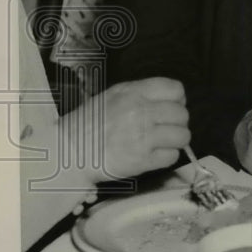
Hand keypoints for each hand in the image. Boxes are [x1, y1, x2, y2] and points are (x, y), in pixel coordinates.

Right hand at [64, 77, 190, 183]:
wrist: (68, 152)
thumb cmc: (90, 122)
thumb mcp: (114, 95)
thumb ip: (142, 93)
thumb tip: (170, 99)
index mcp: (135, 93)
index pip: (176, 90)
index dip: (177, 100)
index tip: (170, 107)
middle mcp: (142, 112)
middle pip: (182, 114)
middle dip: (176, 122)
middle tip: (164, 128)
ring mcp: (144, 137)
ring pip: (183, 136)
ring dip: (175, 140)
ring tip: (161, 142)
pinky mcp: (143, 161)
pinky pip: (172, 157)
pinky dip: (166, 157)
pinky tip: (154, 155)